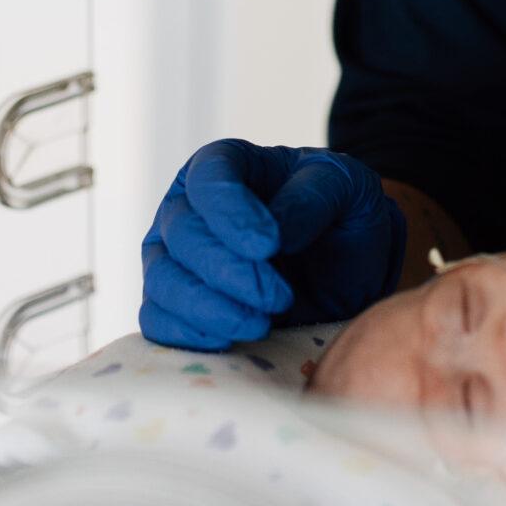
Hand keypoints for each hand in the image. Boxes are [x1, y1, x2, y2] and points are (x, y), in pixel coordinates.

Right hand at [139, 140, 408, 349]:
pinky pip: (157, 320)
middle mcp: (187, 206)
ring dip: (209, 309)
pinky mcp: (173, 303)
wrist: (347, 264)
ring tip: (261, 325)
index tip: (269, 245)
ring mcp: (173, 256)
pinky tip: (229, 341)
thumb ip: (312, 198)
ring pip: (164, 280)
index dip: (231, 214)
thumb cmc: (340, 213)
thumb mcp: (345, 187)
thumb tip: (277, 232)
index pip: (208, 180)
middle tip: (279, 297)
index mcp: (223, 164)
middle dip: (229, 272)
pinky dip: (186, 335)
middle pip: (182, 235)